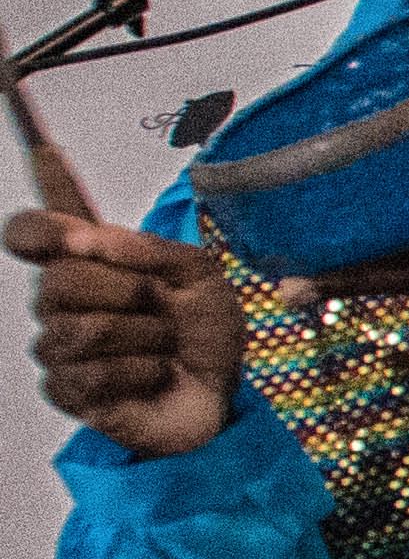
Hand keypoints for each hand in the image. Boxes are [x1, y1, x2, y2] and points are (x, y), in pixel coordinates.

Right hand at [13, 207, 243, 455]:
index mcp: (87, 263)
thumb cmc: (206, 331)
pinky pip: (95, 375)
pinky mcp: (66, 389)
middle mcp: (61, 301)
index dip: (35, 220)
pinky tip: (156, 375)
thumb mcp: (199, 275)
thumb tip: (88, 237)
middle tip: (163, 305)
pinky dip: (143, 373)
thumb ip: (149, 248)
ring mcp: (57, 345)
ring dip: (147, 338)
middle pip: (60, 280)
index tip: (49, 169)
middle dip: (130, 291)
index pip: (32, 231)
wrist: (226, 389)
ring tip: (166, 347)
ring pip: (82, 330)